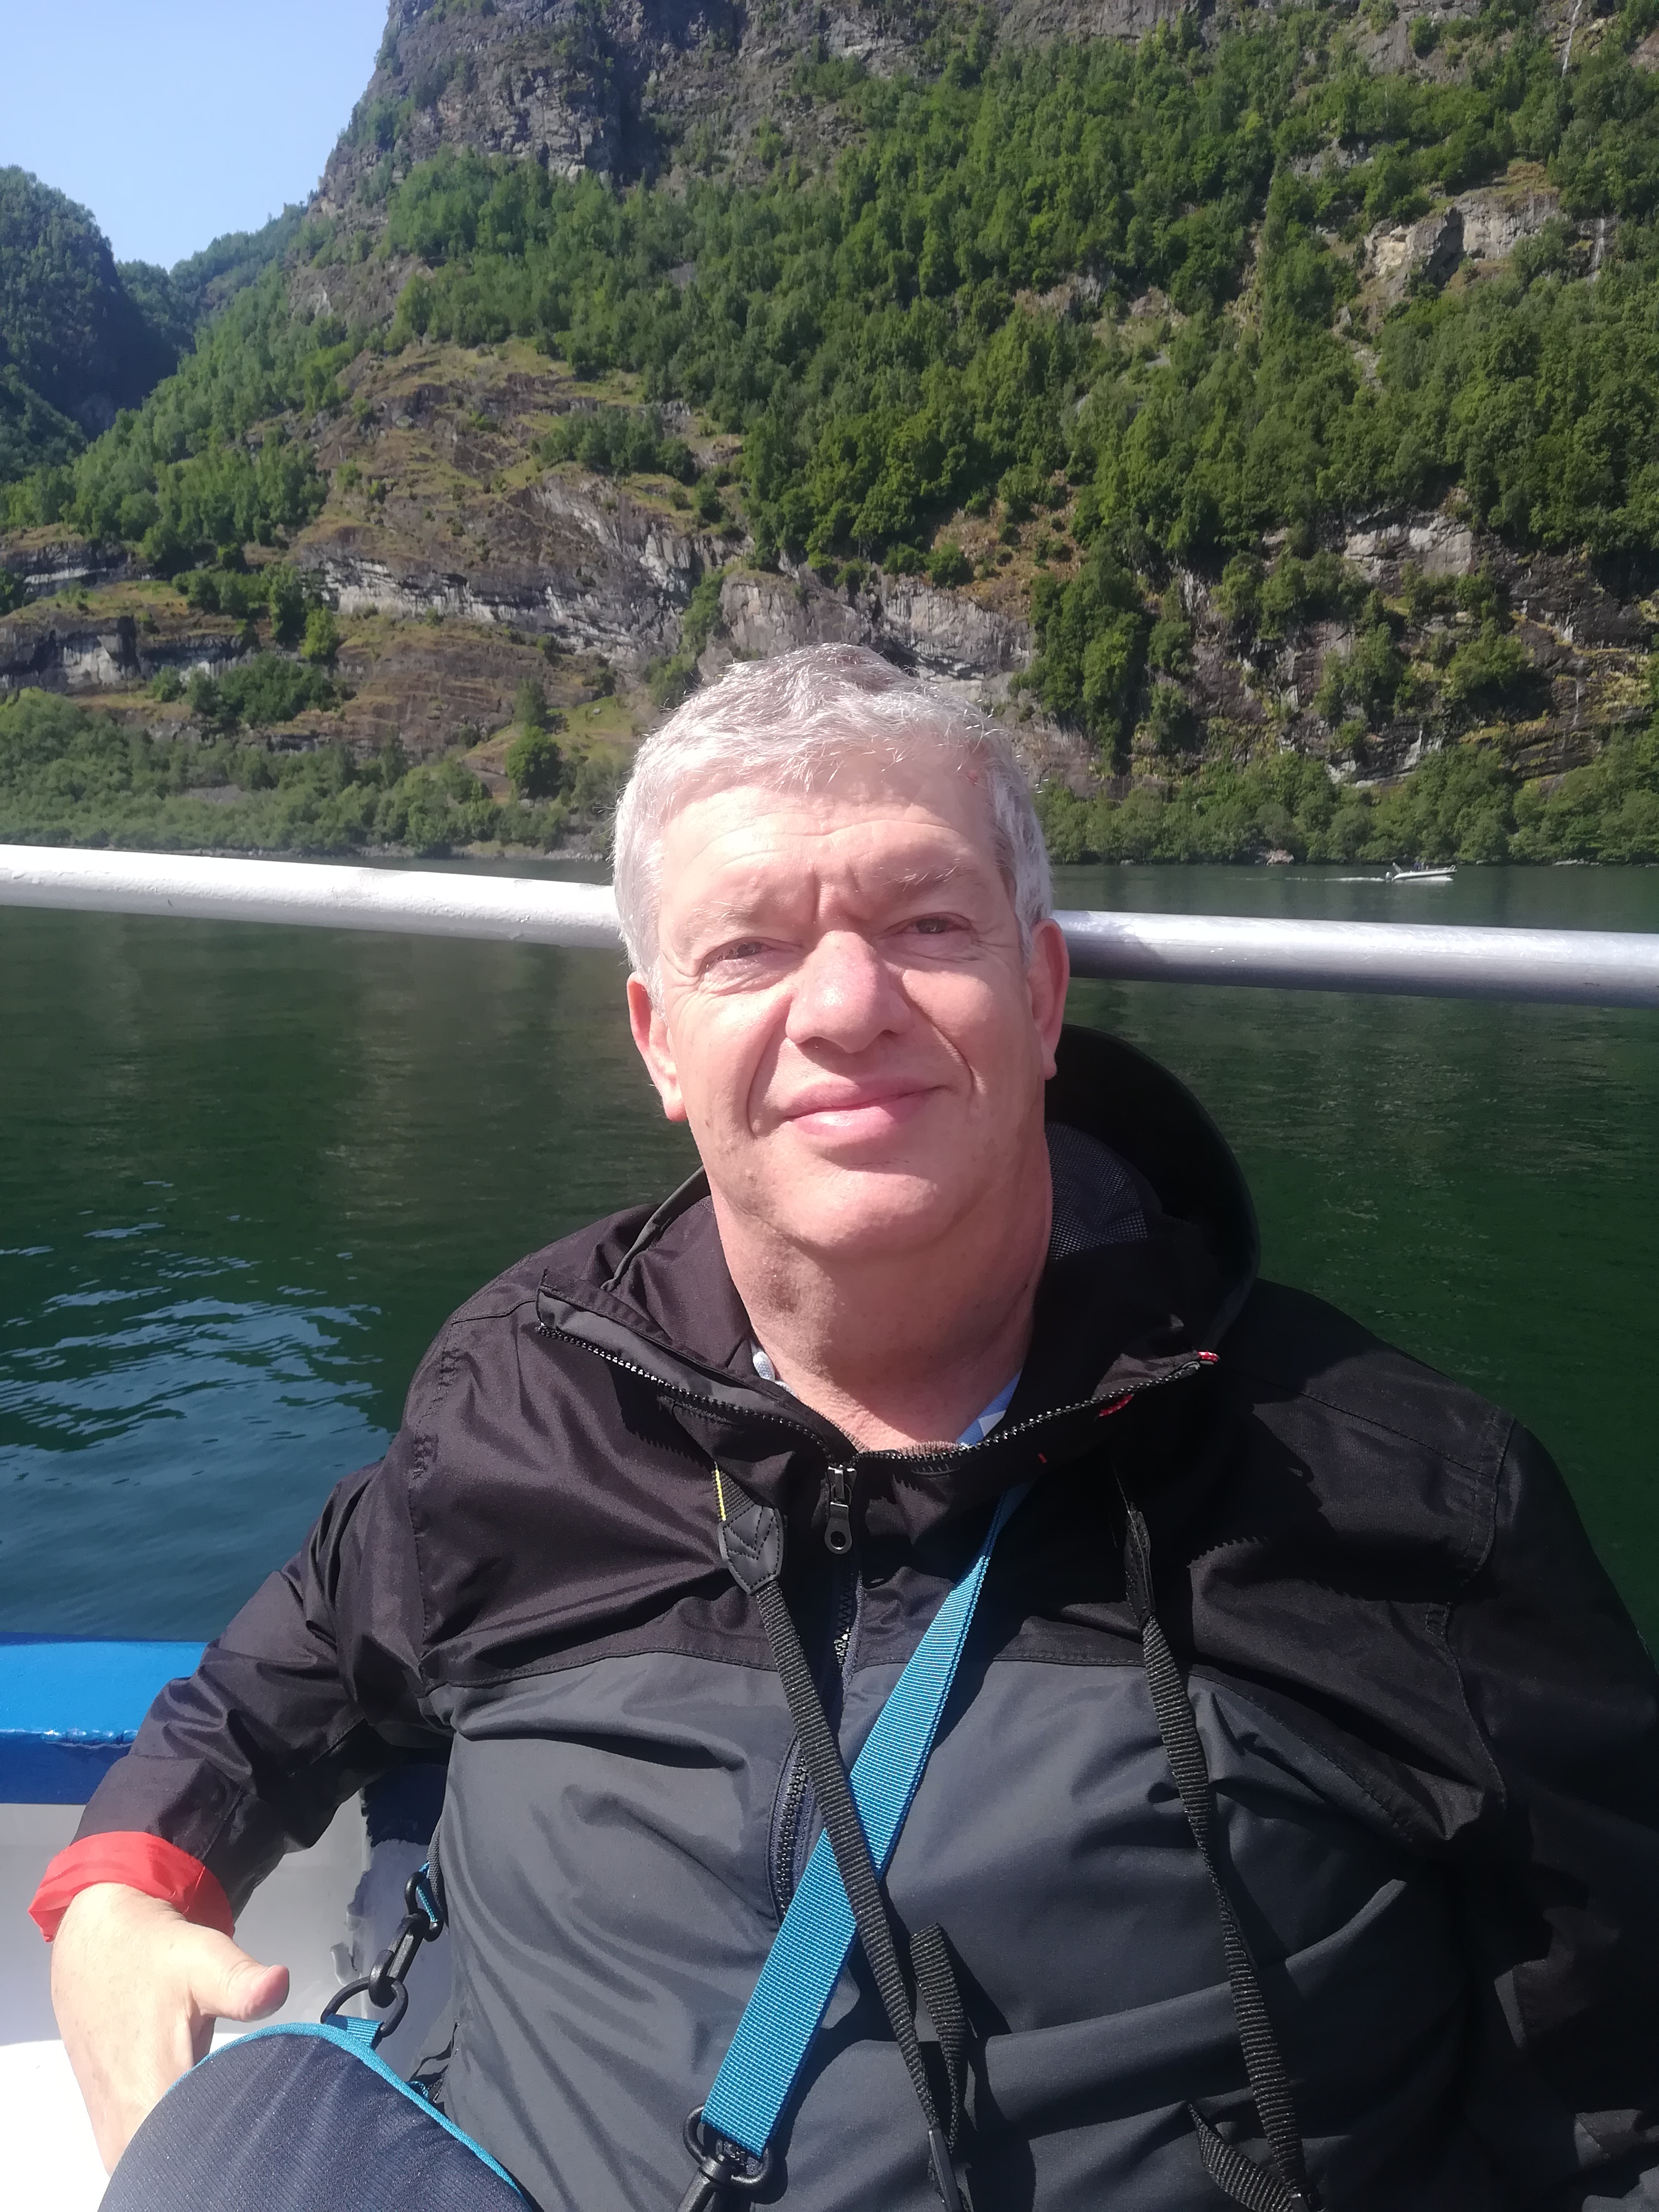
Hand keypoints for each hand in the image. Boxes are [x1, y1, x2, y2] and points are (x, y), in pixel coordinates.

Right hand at [51, 1883, 288, 2171]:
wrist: (96, 1949)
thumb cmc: (149, 1956)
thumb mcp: (203, 1959)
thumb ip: (241, 1983)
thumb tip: (278, 1985)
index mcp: (147, 2099)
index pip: (200, 2154)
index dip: (240, 2137)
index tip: (262, 2110)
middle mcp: (125, 2132)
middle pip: (190, 2164)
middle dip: (226, 2139)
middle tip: (252, 2099)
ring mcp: (115, 2137)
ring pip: (170, 2162)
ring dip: (204, 2137)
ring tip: (228, 2096)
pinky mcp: (113, 2130)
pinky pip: (152, 2152)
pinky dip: (182, 2134)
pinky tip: (204, 2102)